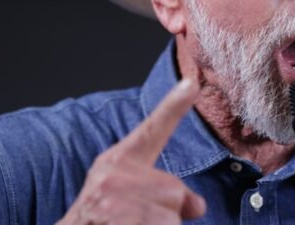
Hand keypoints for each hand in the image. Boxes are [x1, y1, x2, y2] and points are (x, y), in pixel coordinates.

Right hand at [57, 78, 205, 224]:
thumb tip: (197, 205)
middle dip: (166, 215)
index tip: (192, 83)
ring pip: (172, 220)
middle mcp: (114, 177)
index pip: (150, 130)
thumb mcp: (123, 197)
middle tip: (134, 222)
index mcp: (117, 163)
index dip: (174, 106)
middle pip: (174, 193)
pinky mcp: (119, 220)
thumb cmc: (97, 220)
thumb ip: (158, 191)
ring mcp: (114, 201)